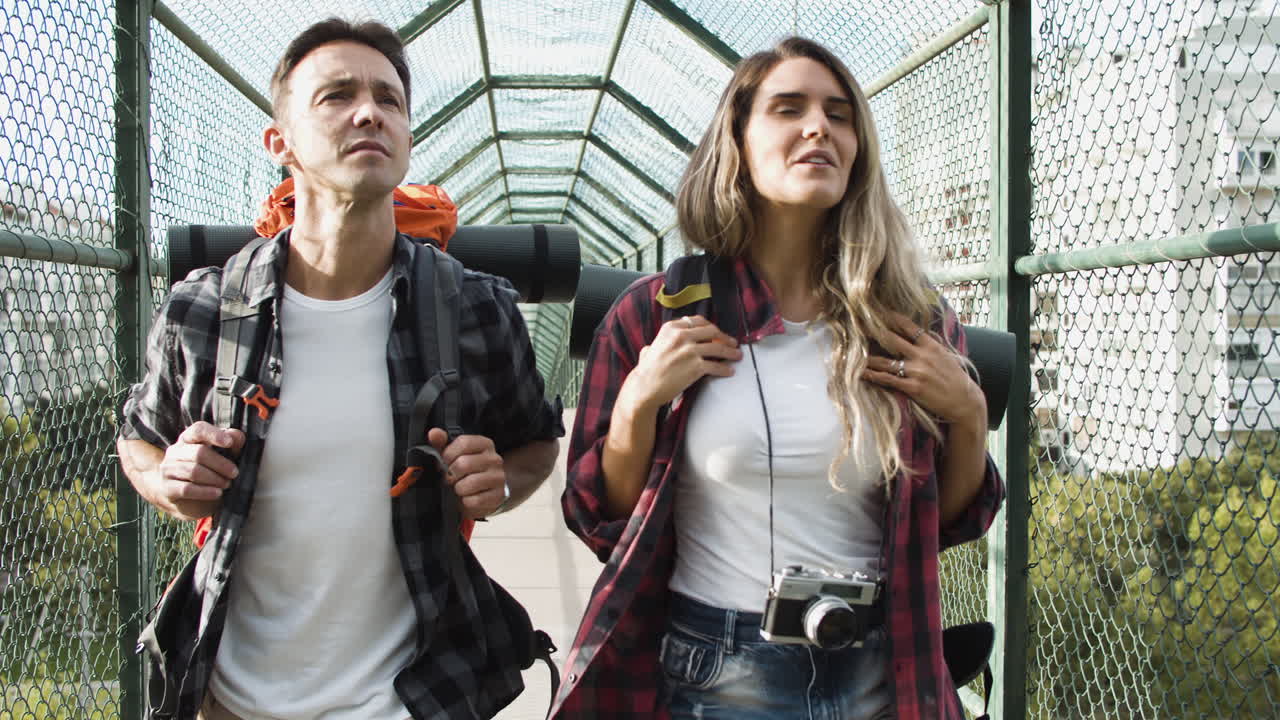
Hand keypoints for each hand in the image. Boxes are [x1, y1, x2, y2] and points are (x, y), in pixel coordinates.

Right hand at [146, 422, 243, 521]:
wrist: (192, 501)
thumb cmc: (211, 471)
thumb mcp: (225, 456)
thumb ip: (232, 443)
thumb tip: (236, 435)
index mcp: (188, 439)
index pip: (198, 430)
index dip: (214, 434)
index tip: (230, 443)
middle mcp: (175, 451)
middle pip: (199, 452)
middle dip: (221, 464)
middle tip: (234, 473)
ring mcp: (167, 470)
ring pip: (194, 471)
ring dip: (215, 479)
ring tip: (227, 484)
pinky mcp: (167, 489)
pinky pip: (187, 489)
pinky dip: (205, 491)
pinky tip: (217, 493)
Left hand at [428, 428, 506, 519]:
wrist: (486, 492)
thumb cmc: (466, 472)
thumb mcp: (453, 456)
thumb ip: (442, 444)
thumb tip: (433, 433)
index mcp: (484, 444)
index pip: (464, 442)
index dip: (449, 454)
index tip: (445, 462)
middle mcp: (494, 459)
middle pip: (464, 464)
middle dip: (451, 475)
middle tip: (450, 479)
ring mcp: (498, 477)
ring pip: (469, 483)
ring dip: (458, 489)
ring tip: (459, 488)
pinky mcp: (499, 496)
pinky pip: (475, 500)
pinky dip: (466, 502)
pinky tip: (468, 498)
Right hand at [622, 315, 741, 411]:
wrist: (644, 387)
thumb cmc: (647, 370)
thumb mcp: (652, 346)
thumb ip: (663, 341)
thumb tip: (666, 342)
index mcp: (671, 327)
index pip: (698, 321)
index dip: (710, 327)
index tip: (717, 333)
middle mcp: (681, 336)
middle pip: (712, 332)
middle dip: (725, 338)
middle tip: (732, 343)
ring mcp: (690, 351)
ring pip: (718, 349)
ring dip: (731, 352)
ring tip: (737, 356)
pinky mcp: (696, 367)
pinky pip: (716, 366)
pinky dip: (725, 369)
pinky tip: (729, 372)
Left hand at [862, 312, 986, 431]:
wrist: (964, 401)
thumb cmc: (955, 379)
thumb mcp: (945, 356)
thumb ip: (929, 345)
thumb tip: (918, 335)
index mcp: (931, 345)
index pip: (908, 326)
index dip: (891, 318)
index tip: (878, 311)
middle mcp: (922, 355)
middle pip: (892, 339)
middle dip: (873, 331)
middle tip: (857, 325)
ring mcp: (917, 371)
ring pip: (885, 361)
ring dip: (867, 357)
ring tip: (852, 352)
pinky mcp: (913, 387)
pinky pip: (888, 380)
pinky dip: (873, 376)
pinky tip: (861, 373)